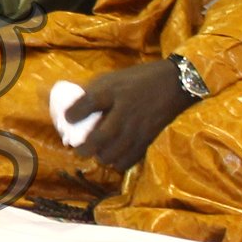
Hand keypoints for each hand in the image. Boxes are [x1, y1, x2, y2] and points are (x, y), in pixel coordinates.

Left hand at [72, 58, 194, 171]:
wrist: (174, 83)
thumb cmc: (138, 80)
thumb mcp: (113, 78)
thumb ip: (94, 92)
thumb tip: (72, 109)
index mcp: (114, 91)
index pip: (89, 102)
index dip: (74, 113)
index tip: (68, 118)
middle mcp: (125, 111)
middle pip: (100, 136)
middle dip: (85, 147)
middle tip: (78, 148)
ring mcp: (137, 127)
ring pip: (113, 153)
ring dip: (100, 156)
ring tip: (96, 153)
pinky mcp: (148, 139)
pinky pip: (129, 159)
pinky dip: (118, 162)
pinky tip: (114, 157)